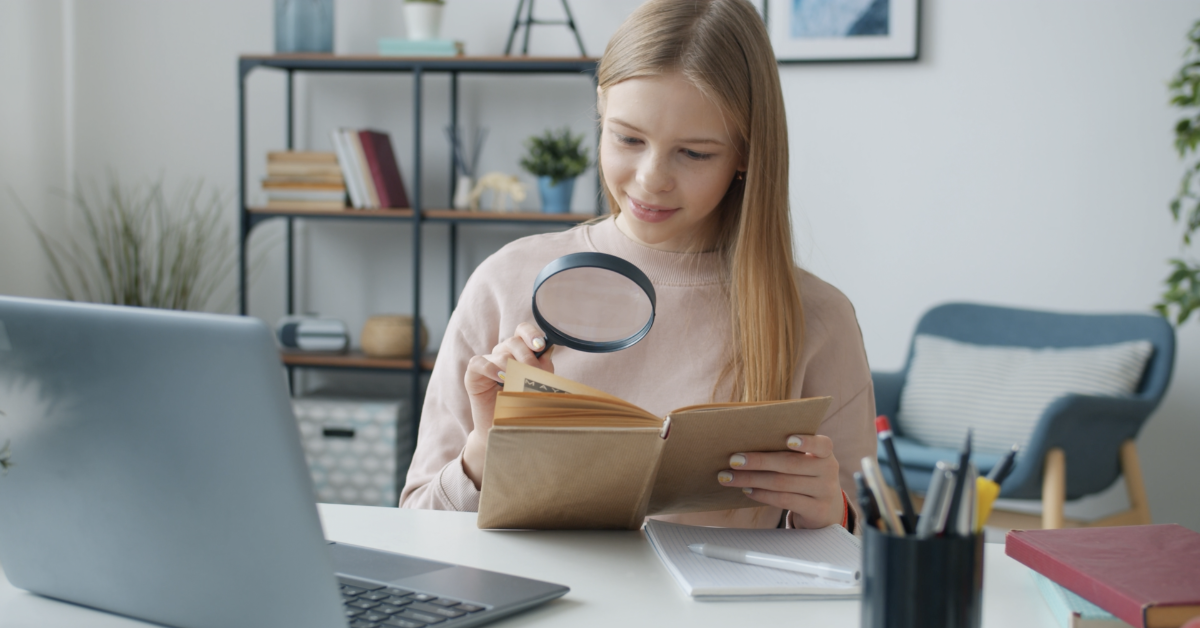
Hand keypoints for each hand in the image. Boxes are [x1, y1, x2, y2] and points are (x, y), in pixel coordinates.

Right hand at [461, 322, 553, 487]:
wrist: (505, 429)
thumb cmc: (523, 406)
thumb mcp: (537, 384)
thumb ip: (542, 367)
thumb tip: (549, 350)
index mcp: (519, 352)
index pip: (522, 331)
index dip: (531, 333)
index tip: (540, 345)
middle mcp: (502, 353)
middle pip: (513, 341)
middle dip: (527, 356)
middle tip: (534, 372)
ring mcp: (486, 362)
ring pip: (500, 354)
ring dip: (512, 367)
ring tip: (519, 382)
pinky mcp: (473, 374)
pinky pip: (480, 363)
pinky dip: (491, 368)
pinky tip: (501, 378)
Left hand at [716, 435, 843, 528]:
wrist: (826, 509)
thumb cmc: (807, 477)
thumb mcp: (806, 462)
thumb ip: (789, 453)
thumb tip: (746, 445)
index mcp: (825, 453)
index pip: (822, 444)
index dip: (806, 441)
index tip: (788, 439)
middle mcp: (829, 470)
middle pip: (790, 464)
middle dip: (758, 461)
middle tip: (733, 460)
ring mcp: (824, 492)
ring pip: (782, 483)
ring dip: (752, 479)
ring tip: (731, 477)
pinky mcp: (816, 510)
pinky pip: (784, 500)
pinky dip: (762, 495)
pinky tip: (747, 490)